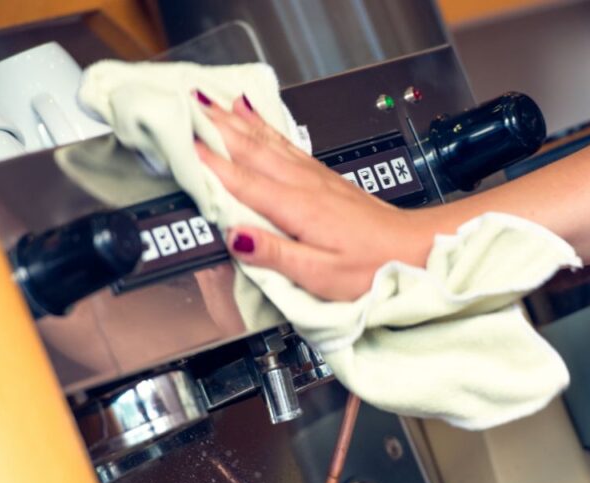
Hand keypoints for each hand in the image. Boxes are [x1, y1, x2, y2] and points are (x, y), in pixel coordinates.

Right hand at [193, 93, 434, 300]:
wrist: (414, 249)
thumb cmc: (373, 266)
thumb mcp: (321, 274)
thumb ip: (275, 255)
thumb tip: (236, 237)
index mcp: (297, 208)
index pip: (240, 181)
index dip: (206, 163)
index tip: (175, 145)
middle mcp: (304, 186)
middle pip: (249, 150)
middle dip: (213, 128)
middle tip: (179, 107)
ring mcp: (315, 178)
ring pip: (266, 141)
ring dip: (233, 120)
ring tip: (206, 101)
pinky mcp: (324, 178)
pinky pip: (284, 143)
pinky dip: (263, 125)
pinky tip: (254, 116)